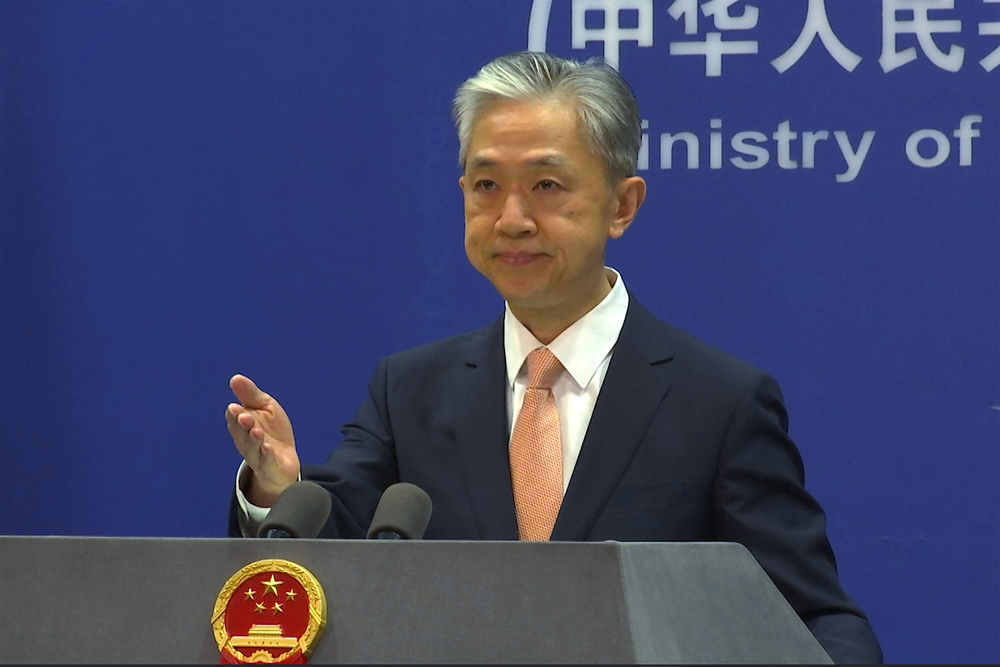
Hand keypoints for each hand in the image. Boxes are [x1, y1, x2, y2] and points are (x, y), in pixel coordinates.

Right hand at [226, 374, 299, 506]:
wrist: (284, 461)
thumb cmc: (272, 432)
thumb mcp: (265, 408)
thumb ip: (251, 395)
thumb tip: (235, 378)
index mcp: (243, 425)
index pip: (235, 419)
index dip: (235, 414)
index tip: (235, 407)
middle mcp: (246, 441)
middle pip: (242, 434)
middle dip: (243, 425)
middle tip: (245, 417)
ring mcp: (258, 456)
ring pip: (253, 449)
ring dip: (254, 440)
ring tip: (256, 431)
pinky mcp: (270, 467)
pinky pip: (266, 462)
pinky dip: (266, 456)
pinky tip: (268, 448)